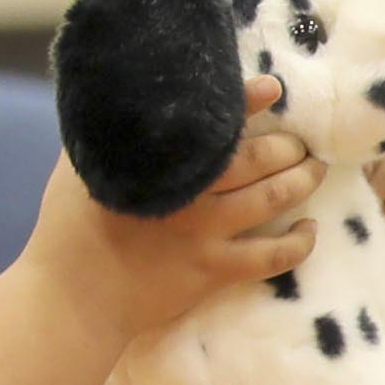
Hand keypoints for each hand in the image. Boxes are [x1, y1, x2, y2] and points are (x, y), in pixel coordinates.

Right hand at [38, 87, 321, 334]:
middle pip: (258, 159)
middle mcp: (190, 194)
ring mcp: (205, 234)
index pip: (213, 124)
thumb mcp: (79, 166)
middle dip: (288, 145)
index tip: (273, 87)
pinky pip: (271, 257)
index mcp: (159, 163)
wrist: (74, 298)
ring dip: (302, 180)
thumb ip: (106, 133)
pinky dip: (299, 243)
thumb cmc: (69, 228)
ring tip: (316, 168)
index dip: (246, 102)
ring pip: (273, 199)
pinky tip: (311, 229)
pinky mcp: (214, 271)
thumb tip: (121, 98)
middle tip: (301, 139)